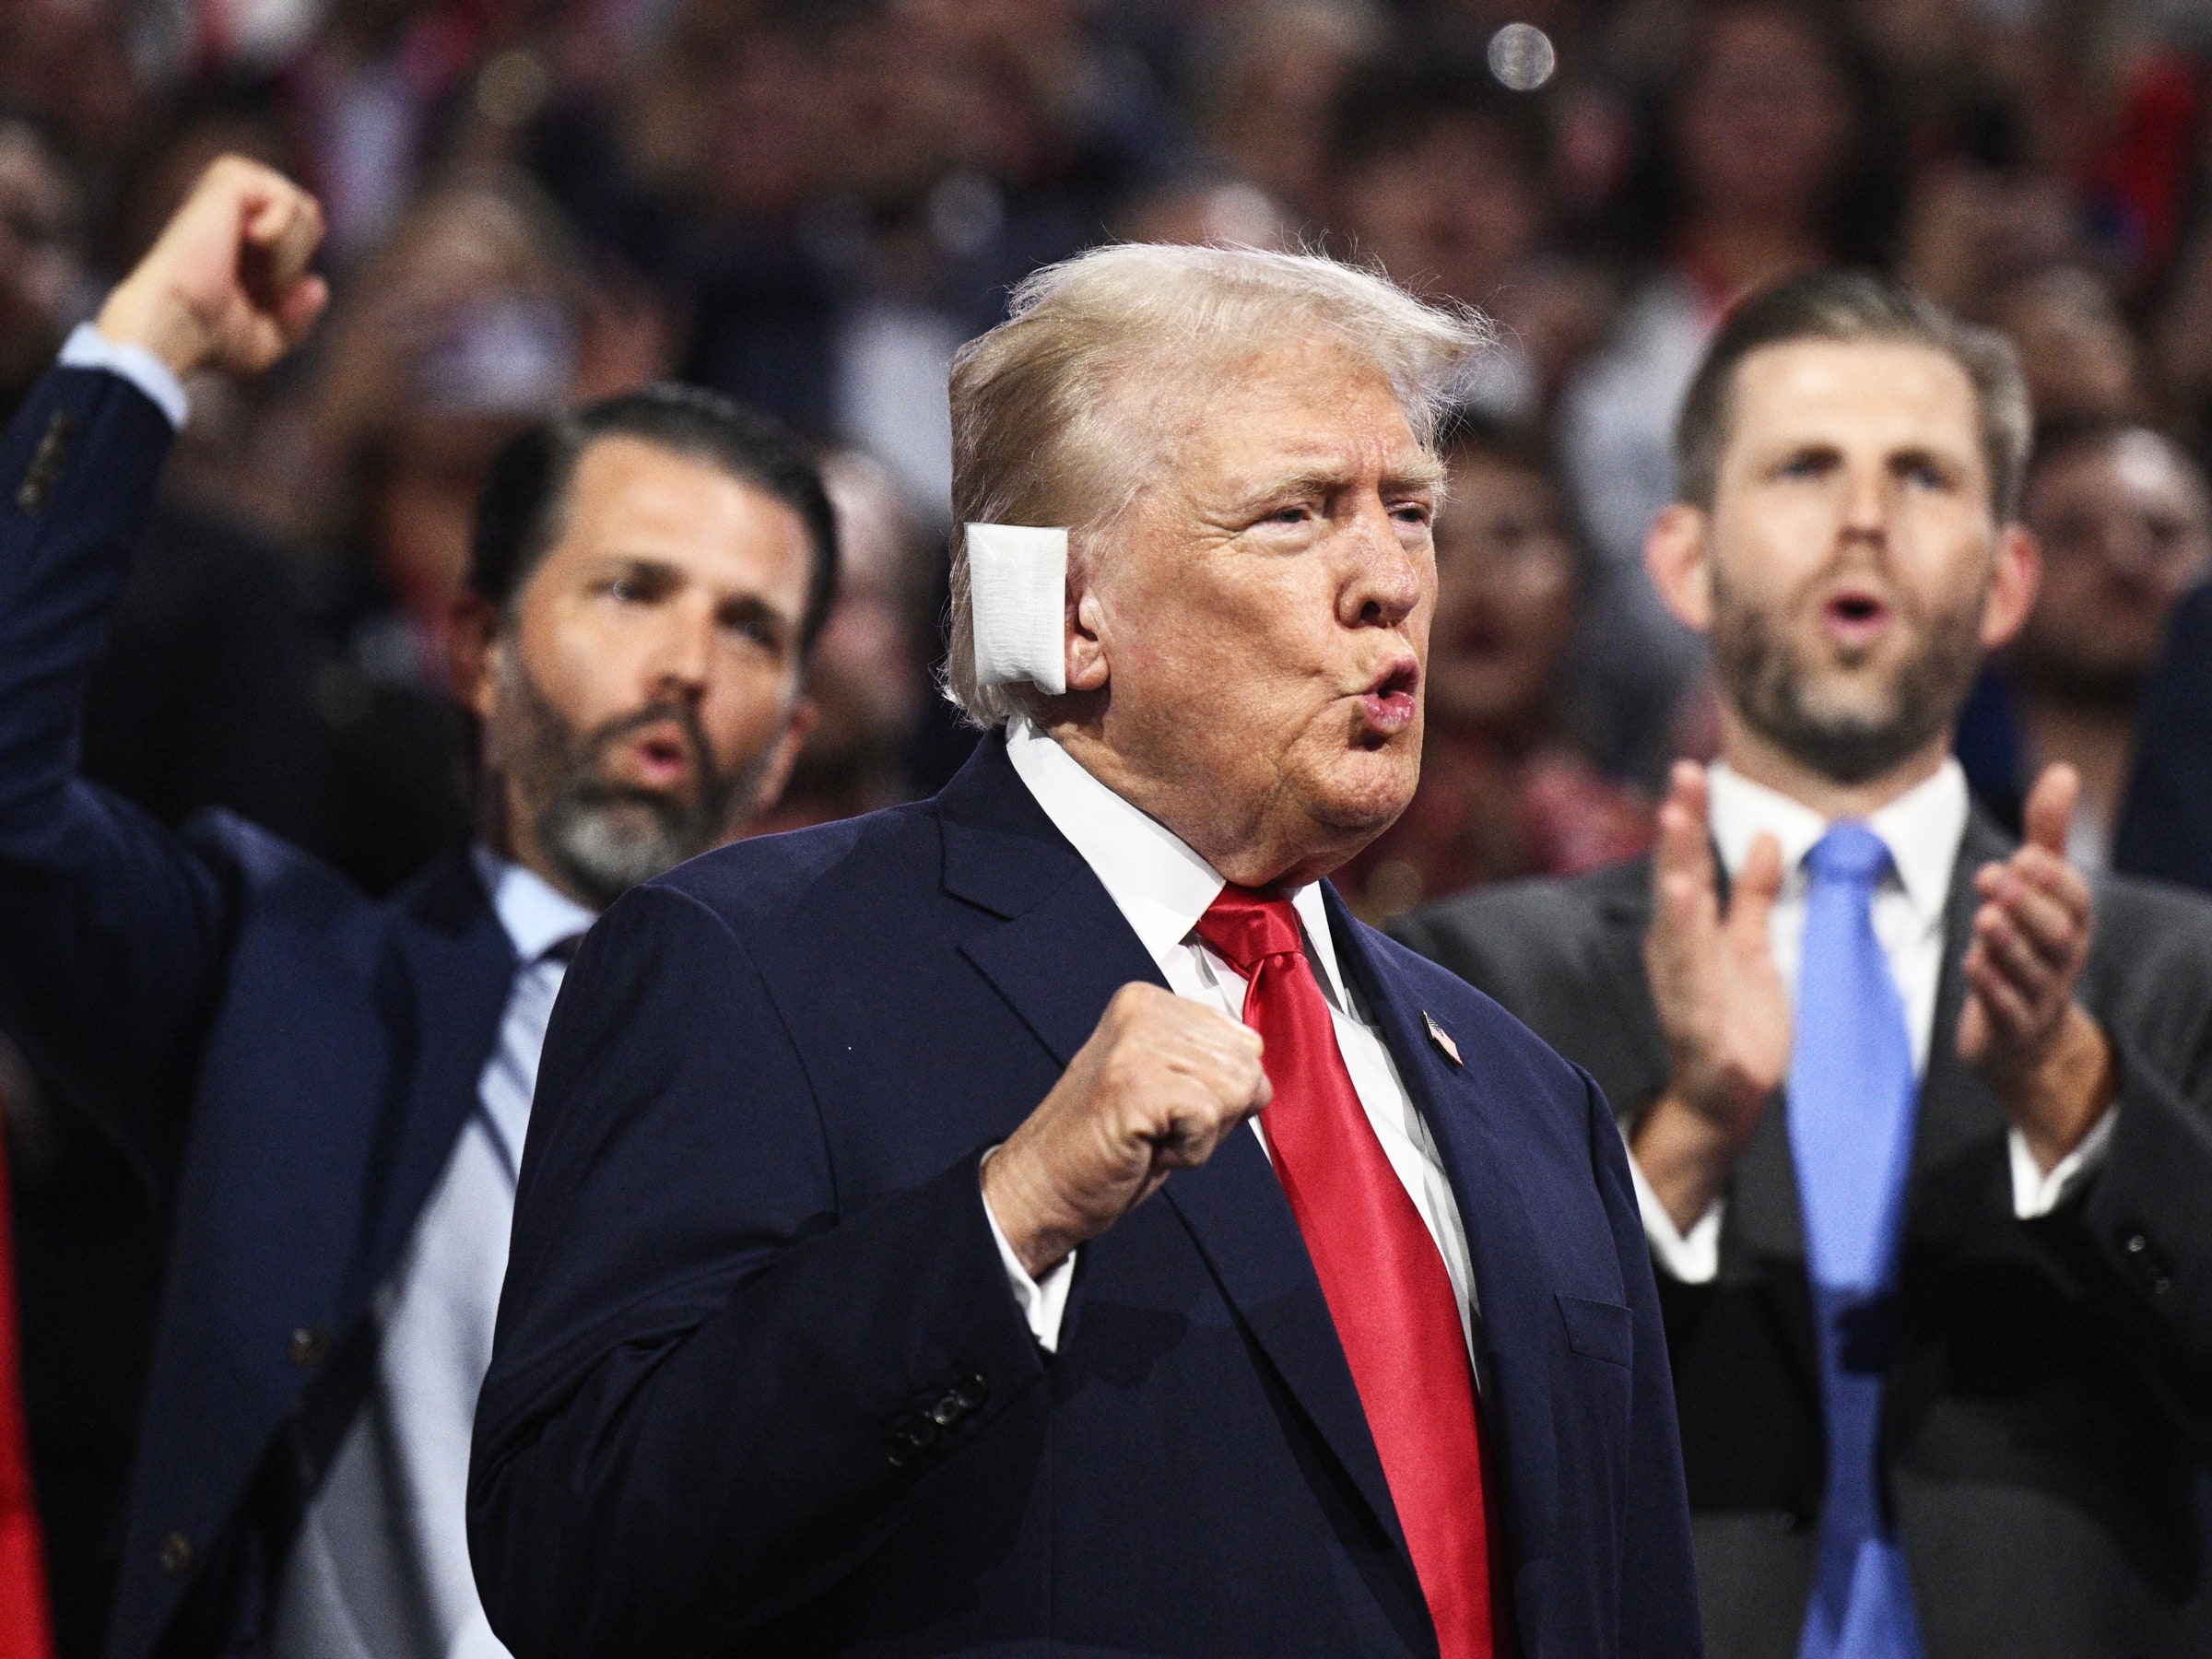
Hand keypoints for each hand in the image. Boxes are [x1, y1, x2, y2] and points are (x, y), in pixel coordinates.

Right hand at [94, 155, 326, 381]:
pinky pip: (287, 200)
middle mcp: (232, 209)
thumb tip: (316, 283)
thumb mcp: (265, 340)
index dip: (293, 274)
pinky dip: (281, 234)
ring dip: (288, 256)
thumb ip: (297, 317)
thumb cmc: (208, 339)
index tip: (255, 299)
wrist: (175, 325)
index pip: (305, 234)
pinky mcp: (228, 181)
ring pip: (304, 209)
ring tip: (247, 268)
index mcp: (237, 238)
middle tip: (252, 285)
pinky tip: (248, 239)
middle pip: (311, 219)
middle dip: (294, 264)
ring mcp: (228, 192)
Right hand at [982, 982, 1270, 1276]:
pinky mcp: (1135, 1081)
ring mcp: (1136, 1042)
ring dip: (1202, 1134)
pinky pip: (1210, 1118)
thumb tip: (1261, 1077)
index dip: (1220, 1093)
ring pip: (1235, 1090)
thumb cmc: (1105, 1146)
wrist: (1042, 1188)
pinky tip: (1147, 1147)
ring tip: (1149, 1135)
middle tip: (1156, 1127)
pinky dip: (1191, 1150)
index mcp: (1147, 1001)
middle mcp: (1142, 1008)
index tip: (1166, 1108)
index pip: (1244, 1042)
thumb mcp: (1166, 1085)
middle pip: (1247, 1066)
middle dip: (1216, 1114)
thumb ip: (1209, 1066)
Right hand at [1634, 762, 1790, 1230]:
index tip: (1690, 769)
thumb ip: (1754, 893)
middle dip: (1676, 847)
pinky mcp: (1701, 1037)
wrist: (1726, 1096)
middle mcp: (1677, 956)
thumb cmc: (1735, 1018)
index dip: (1687, 820)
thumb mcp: (1750, 946)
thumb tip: (1767, 834)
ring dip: (1678, 912)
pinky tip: (1695, 967)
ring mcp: (1684, 995)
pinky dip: (1692, 983)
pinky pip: (1696, 1005)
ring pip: (1678, 947)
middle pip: (1676, 892)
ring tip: (1682, 874)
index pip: (1687, 864)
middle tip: (1677, 797)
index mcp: (1687, 932)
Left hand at [1959, 764, 2115, 1168]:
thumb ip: (2047, 836)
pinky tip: (1973, 963)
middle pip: (2058, 934)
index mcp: (2070, 925)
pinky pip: (2007, 1009)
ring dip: (2009, 943)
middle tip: (1993, 876)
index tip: (2024, 855)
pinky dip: (1992, 987)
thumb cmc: (2028, 949)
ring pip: (2032, 972)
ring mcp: (2039, 997)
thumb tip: (2063, 771)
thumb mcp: (2036, 892)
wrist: (2022, 1040)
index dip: (2053, 879)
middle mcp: (2062, 961)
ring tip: (1984, 916)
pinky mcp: (2011, 1028)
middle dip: (2029, 905)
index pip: (2075, 900)